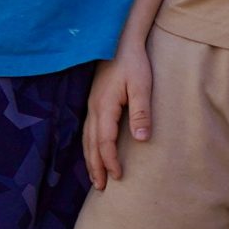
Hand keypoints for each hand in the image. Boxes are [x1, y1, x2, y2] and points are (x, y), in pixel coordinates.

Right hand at [84, 42, 153, 189]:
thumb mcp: (142, 86)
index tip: (118, 177)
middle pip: (92, 145)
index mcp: (104, 107)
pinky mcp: (94, 102)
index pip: (105, 142)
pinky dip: (89, 146)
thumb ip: (141, 113)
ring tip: (95, 177)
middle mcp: (93, 109)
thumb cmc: (133, 63)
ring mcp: (91, 106)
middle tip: (101, 187)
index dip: (110, 161)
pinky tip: (93, 152)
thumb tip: (142, 140)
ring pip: (87, 139)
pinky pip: (87, 131)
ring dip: (90, 159)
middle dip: (96, 167)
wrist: (118, 41)